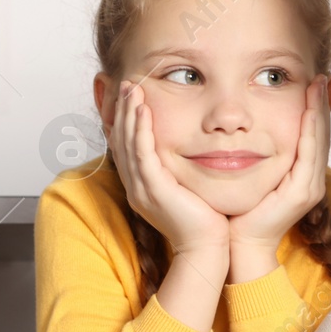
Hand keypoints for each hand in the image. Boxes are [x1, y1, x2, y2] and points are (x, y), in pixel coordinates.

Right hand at [111, 79, 230, 258]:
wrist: (208, 247)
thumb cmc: (206, 220)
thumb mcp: (189, 188)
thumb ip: (182, 169)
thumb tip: (190, 149)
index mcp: (142, 187)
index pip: (127, 147)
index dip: (126, 120)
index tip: (132, 97)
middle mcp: (136, 187)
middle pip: (121, 141)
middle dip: (124, 111)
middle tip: (128, 84)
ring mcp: (142, 189)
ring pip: (128, 143)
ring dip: (129, 113)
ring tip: (133, 88)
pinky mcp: (153, 190)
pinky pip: (141, 153)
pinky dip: (141, 130)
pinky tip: (143, 110)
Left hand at [225, 74, 329, 279]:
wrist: (240, 243)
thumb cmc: (241, 212)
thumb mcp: (254, 174)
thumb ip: (259, 155)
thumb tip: (248, 129)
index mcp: (302, 177)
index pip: (313, 136)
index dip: (316, 110)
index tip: (315, 84)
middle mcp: (312, 181)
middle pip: (321, 134)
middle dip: (322, 104)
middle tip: (322, 77)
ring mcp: (310, 187)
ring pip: (319, 140)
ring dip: (320, 110)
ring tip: (319, 84)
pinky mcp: (302, 192)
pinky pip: (309, 153)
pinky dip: (311, 128)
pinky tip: (310, 109)